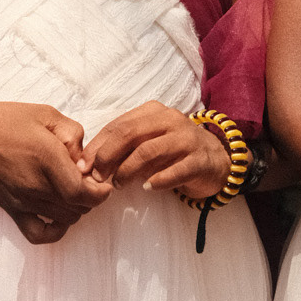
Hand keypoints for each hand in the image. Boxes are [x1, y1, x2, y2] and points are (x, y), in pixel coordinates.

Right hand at [0, 100, 112, 242]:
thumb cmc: (6, 121)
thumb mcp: (46, 114)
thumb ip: (73, 133)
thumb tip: (84, 160)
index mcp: (48, 158)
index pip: (84, 192)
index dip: (100, 191)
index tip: (102, 181)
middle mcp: (37, 184)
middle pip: (79, 208)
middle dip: (92, 197)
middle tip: (89, 181)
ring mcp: (24, 201)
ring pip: (65, 219)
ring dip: (77, 209)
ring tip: (73, 191)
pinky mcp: (12, 210)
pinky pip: (38, 234)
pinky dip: (54, 231)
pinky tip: (58, 216)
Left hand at [80, 102, 232, 198]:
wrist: (217, 160)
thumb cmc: (174, 152)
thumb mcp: (148, 143)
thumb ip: (124, 149)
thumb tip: (90, 164)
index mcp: (153, 112)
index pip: (118, 125)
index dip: (97, 147)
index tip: (82, 167)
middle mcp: (170, 120)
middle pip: (130, 134)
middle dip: (107, 156)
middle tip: (96, 177)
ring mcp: (186, 139)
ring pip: (149, 150)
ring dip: (128, 170)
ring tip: (117, 185)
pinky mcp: (200, 160)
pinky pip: (176, 170)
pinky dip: (158, 180)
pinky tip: (147, 188)